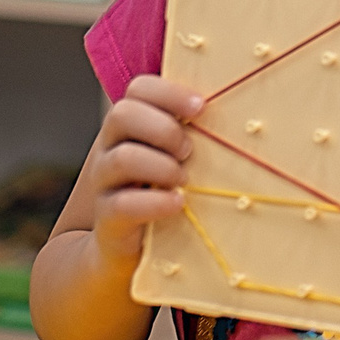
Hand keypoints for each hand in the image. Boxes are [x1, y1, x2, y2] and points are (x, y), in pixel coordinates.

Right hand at [84, 76, 202, 267]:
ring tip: (184, 180)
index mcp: (127, 127)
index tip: (201, 108)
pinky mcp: (108, 219)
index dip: (170, 93)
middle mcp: (108, 148)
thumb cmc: (157, 194)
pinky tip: (177, 203)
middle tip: (189, 150)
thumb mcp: (169, 158)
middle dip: (164, 128)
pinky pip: (124, 204)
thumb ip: (187, 134)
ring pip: (122, 158)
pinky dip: (155, 202)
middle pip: (122, 114)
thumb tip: (236, 111)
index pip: (138, 89)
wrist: (118, 250)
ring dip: (162, 166)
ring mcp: (103, 184)